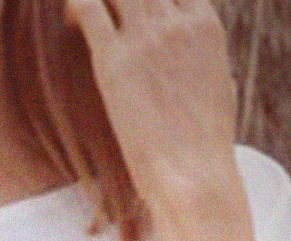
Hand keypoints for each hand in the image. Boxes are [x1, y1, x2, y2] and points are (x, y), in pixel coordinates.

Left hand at [64, 0, 238, 215]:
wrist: (194, 174)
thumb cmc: (207, 146)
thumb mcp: (221, 91)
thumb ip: (211, 66)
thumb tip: (214, 69)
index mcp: (204, 26)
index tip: (135, 5)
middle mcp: (175, 23)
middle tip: (109, 11)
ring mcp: (145, 38)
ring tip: (81, 12)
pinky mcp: (113, 60)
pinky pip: (89, 9)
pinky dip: (75, 5)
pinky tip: (69, 19)